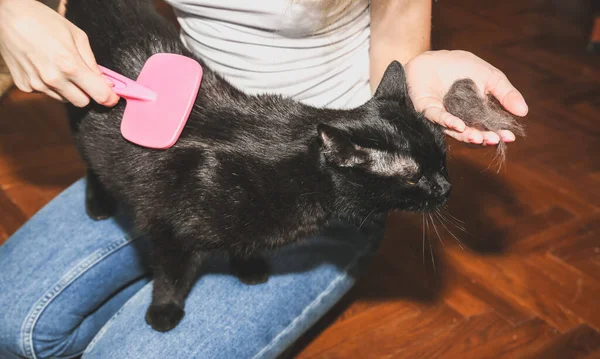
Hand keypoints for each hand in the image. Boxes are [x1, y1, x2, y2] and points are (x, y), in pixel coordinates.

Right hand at [0, 0, 117, 106]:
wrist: (9, 16)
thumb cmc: (45, 22)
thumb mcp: (77, 36)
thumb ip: (93, 63)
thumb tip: (107, 84)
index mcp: (70, 65)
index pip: (98, 95)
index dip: (109, 98)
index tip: (112, 97)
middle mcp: (53, 79)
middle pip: (82, 102)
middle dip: (87, 93)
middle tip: (84, 78)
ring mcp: (36, 84)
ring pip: (64, 99)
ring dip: (68, 89)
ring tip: (59, 66)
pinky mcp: (24, 86)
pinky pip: (47, 93)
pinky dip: (50, 85)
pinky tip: (44, 67)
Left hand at [405, 50, 527, 144]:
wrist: (433, 57)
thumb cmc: (461, 66)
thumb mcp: (490, 77)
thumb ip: (505, 94)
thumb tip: (524, 112)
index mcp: (476, 113)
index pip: (489, 127)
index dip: (499, 133)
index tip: (509, 137)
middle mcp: (460, 119)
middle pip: (473, 132)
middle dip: (484, 138)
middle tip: (495, 140)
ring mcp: (444, 116)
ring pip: (456, 131)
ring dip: (468, 135)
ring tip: (479, 138)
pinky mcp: (428, 110)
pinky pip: (438, 118)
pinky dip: (448, 121)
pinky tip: (459, 125)